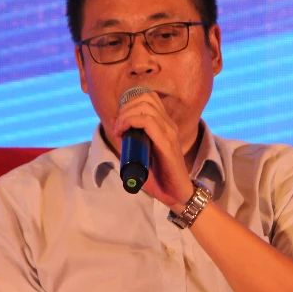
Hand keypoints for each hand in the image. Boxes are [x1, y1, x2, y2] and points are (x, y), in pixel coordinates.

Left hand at [113, 90, 194, 207]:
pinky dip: (130, 122)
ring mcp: (169, 132)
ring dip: (125, 114)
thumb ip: (133, 143)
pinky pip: (147, 122)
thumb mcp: (143, 154)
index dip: (129, 101)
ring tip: (118, 130)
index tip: (118, 119)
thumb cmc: (159, 177)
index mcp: (165, 124)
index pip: (149, 97)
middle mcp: (168, 124)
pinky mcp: (167, 143)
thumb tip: (116, 132)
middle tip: (116, 125)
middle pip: (145, 97)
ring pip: (145, 107)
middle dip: (125, 107)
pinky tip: (122, 132)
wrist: (175, 194)